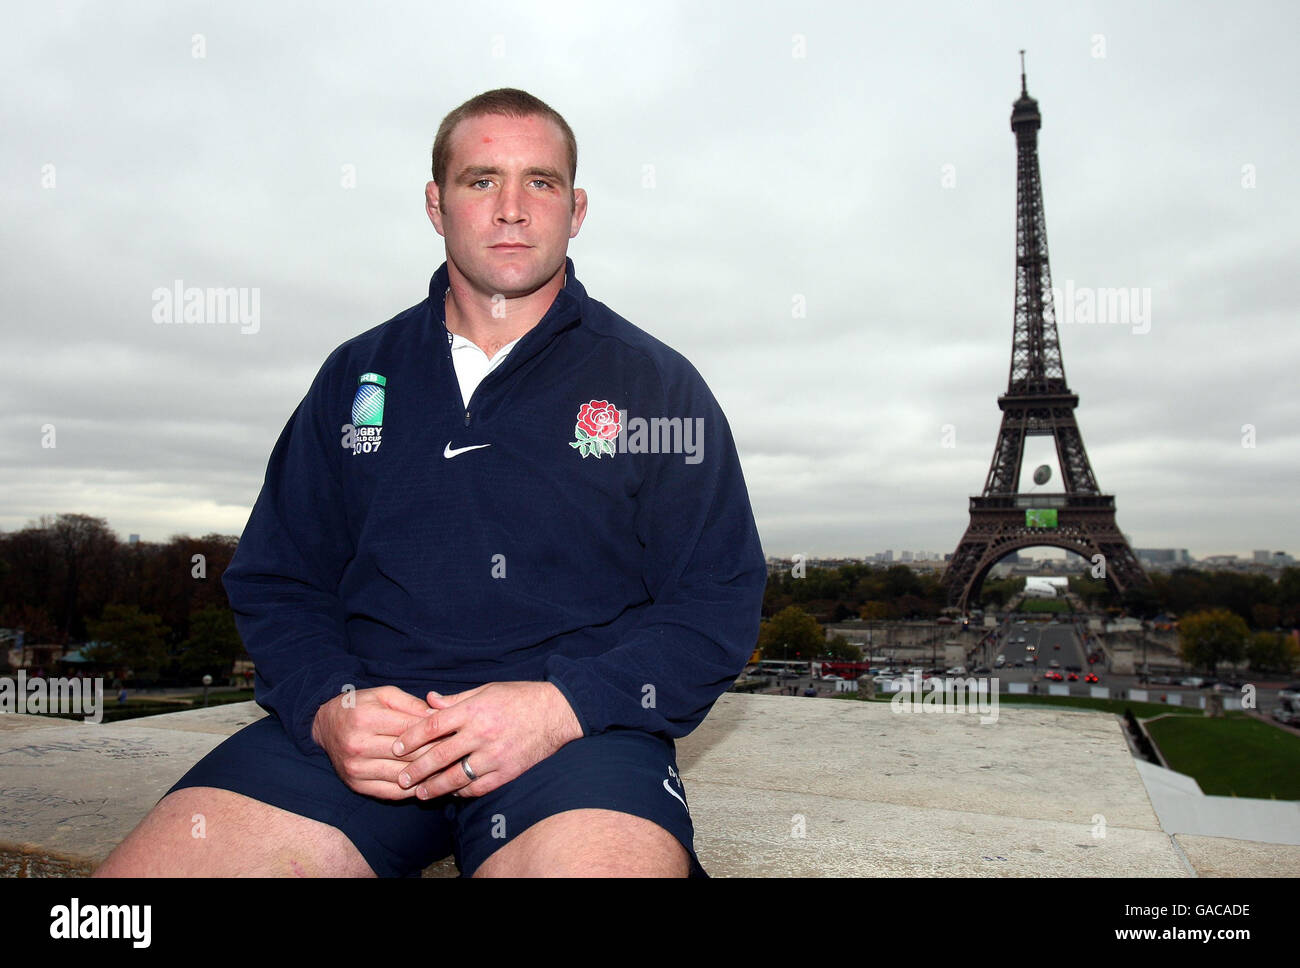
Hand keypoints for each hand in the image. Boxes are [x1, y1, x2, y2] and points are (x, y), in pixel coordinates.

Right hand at [311, 685, 444, 799]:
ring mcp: (356, 768)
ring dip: (429, 775)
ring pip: (403, 775)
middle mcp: (358, 746)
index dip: (437, 732)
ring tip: (451, 770)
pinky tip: (430, 783)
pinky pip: (392, 792)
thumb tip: (439, 717)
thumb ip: (412, 705)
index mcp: (366, 719)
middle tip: (460, 754)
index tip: (457, 734)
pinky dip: (414, 790)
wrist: (325, 726)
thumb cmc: (360, 706)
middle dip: (437, 754)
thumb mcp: (384, 695)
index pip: (410, 729)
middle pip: (409, 755)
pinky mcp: (356, 785)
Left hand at [391, 681, 582, 799]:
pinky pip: (478, 787)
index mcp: (474, 710)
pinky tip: (451, 793)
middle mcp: (481, 733)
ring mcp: (495, 755)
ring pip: (456, 777)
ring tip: (420, 793)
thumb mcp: (486, 690)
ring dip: (434, 787)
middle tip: (400, 779)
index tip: (396, 748)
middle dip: (416, 770)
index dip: (411, 738)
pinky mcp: (507, 771)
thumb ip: (455, 699)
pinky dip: (462, 792)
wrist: (557, 712)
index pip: (433, 725)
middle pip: (439, 756)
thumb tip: (428, 701)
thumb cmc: (519, 697)